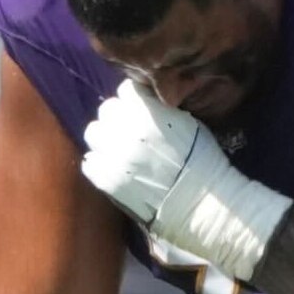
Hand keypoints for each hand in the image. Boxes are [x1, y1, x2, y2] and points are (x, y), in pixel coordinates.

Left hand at [77, 79, 286, 287]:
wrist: (200, 203)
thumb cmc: (203, 161)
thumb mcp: (188, 123)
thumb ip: (160, 108)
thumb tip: (146, 98)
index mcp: (147, 113)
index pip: (127, 89)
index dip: (135, 99)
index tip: (141, 108)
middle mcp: (124, 130)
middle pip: (107, 109)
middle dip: (119, 116)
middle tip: (131, 129)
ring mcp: (111, 155)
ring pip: (93, 133)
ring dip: (106, 138)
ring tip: (121, 149)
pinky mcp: (104, 179)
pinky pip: (90, 162)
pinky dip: (101, 163)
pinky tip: (117, 169)